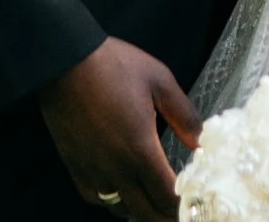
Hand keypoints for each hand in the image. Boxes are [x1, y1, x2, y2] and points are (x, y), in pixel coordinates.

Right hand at [40, 36, 200, 220]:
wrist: (67, 61)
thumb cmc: (116, 66)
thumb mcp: (159, 80)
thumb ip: (184, 115)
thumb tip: (201, 143)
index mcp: (140, 149)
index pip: (166, 195)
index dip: (183, 206)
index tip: (194, 203)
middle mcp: (116, 168)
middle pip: (145, 211)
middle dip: (165, 217)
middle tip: (179, 215)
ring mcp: (93, 170)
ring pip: (121, 208)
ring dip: (140, 211)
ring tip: (154, 206)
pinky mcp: (75, 167)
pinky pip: (97, 198)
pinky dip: (113, 202)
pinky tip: (122, 193)